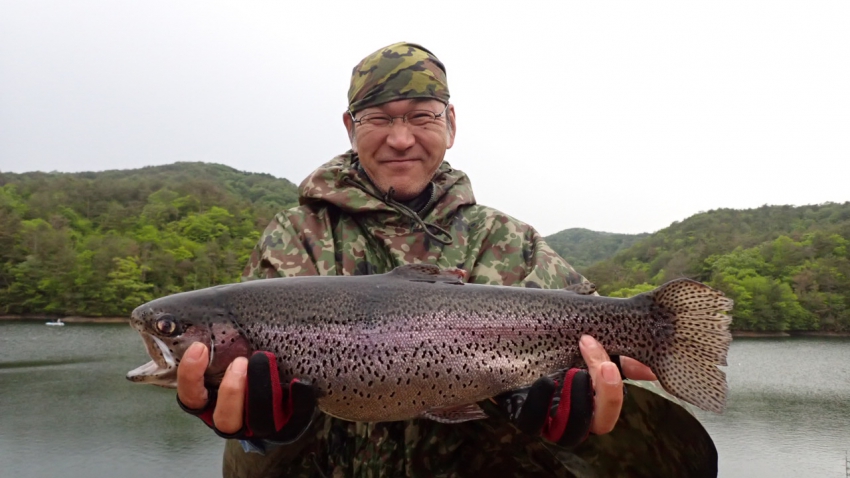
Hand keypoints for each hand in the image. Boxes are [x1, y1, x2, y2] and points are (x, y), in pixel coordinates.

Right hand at [176, 342, 316, 442]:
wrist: (286, 374)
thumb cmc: (249, 352)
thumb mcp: (230, 345)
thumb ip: (215, 335)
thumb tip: (195, 312)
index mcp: (212, 399)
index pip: (191, 397)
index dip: (191, 376)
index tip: (200, 347)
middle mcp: (233, 416)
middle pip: (224, 419)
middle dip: (231, 391)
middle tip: (240, 361)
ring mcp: (262, 424)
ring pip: (258, 422)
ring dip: (260, 392)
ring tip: (265, 360)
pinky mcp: (290, 424)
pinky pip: (296, 419)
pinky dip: (299, 401)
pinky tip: (300, 382)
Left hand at [493, 334, 656, 445]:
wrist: (500, 333)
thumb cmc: (546, 336)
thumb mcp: (580, 337)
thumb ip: (612, 348)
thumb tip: (648, 366)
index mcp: (586, 397)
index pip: (610, 410)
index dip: (618, 392)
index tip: (619, 361)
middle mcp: (568, 413)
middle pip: (598, 424)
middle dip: (607, 396)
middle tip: (606, 366)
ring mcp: (544, 418)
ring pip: (571, 433)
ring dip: (581, 402)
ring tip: (577, 373)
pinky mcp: (518, 414)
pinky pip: (532, 422)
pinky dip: (542, 402)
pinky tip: (546, 381)